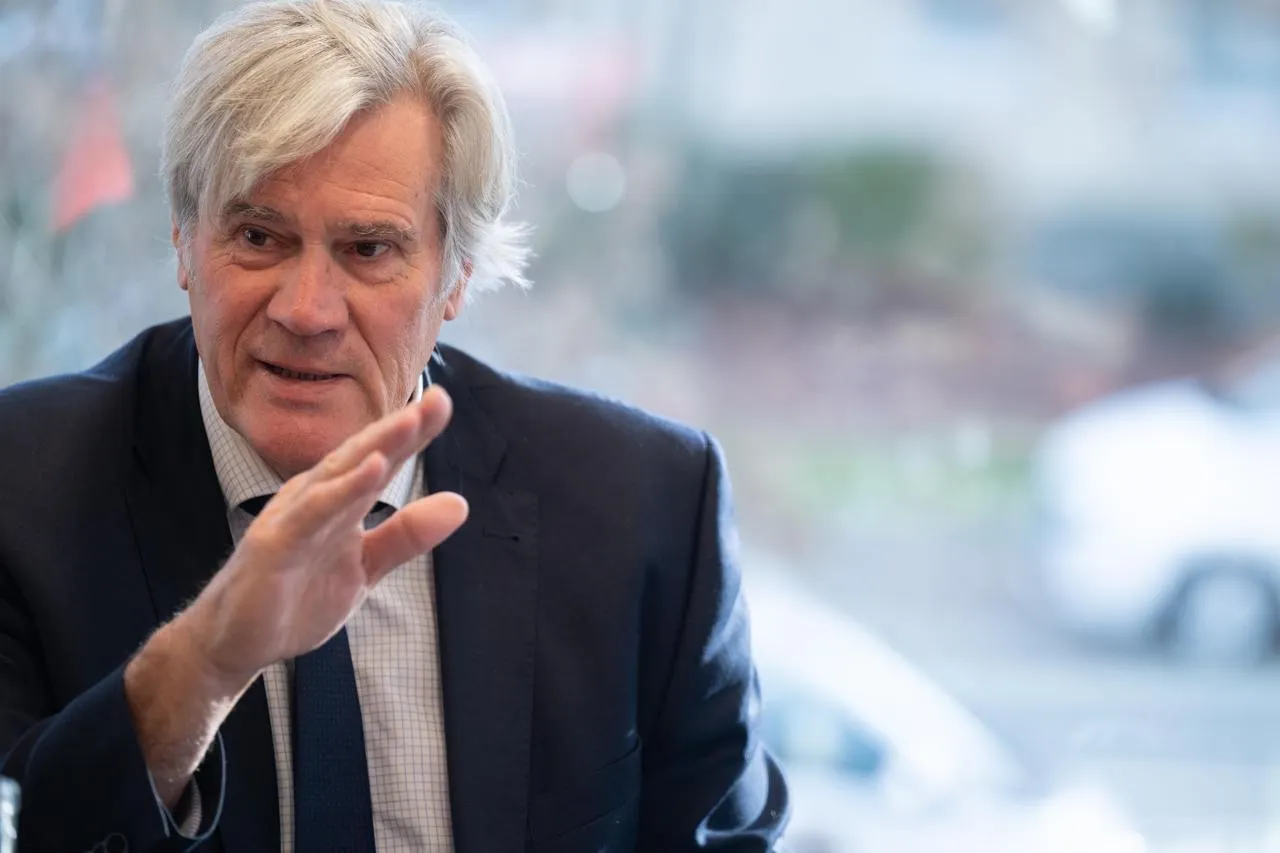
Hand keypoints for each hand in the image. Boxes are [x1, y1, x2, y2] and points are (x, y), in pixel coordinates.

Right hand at [184, 385, 467, 690]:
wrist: (236, 640)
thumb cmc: (297, 596)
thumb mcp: (366, 566)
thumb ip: (407, 534)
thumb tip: (460, 504)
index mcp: (339, 500)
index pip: (381, 460)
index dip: (414, 433)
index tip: (444, 401)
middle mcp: (315, 498)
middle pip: (363, 456)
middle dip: (400, 428)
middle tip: (439, 398)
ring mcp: (293, 518)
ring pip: (338, 476)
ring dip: (375, 447)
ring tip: (410, 422)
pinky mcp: (275, 545)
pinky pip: (311, 514)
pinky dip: (340, 491)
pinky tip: (370, 472)